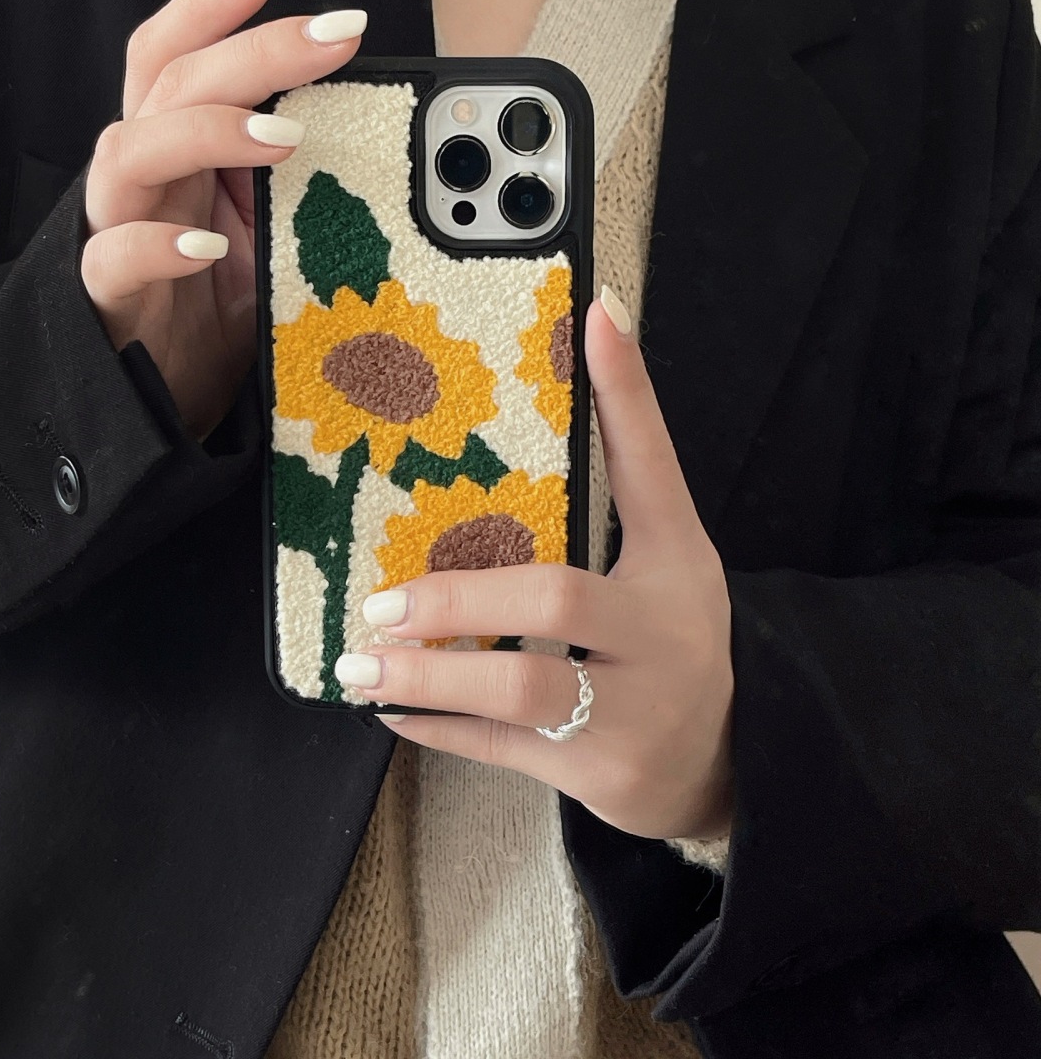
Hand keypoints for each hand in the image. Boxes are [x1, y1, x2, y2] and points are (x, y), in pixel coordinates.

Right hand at [81, 0, 367, 440]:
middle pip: (170, 83)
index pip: (179, 57)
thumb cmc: (215, 310)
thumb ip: (290, 182)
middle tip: (332, 36)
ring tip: (283, 139)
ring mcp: (118, 230)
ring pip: (131, 151)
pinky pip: (115, 256)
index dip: (212, 5)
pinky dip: (159, 244)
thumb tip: (366, 133)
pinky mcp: (107, 296)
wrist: (162, 397)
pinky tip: (207, 246)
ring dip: (208, 133)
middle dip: (251, 50)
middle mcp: (143, 178)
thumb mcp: (267, 237)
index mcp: (179, 154)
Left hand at [335, 290, 735, 841]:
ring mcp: (632, 713)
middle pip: (556, 598)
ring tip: (362, 662)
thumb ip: (626, 467)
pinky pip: (504, 749)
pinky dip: (441, 729)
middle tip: (382, 599)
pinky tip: (391, 712)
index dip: (626, 395)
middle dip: (458, 596)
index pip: (652, 468)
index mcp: (677, 568)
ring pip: (520, 686)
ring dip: (431, 672)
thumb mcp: (664, 557)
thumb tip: (599, 331)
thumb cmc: (671, 639)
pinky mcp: (598, 773)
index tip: (594, 314)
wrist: (722, 762)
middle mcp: (662, 636)